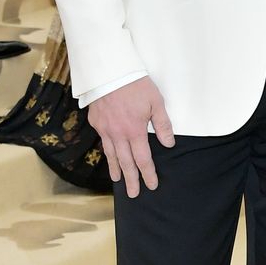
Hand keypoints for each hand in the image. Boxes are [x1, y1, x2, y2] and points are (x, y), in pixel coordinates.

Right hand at [87, 77, 174, 196]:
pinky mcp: (96, 121)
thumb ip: (162, 125)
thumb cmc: (136, 84)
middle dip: (131, 180)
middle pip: (125, 163)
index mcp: (134, 131)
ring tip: (118, 181)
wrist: (109, 70)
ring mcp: (104, 128)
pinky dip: (107, 152)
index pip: (142, 159)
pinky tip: (110, 156)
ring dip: (116, 169)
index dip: (148, 174)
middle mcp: (117, 134)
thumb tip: (169, 144)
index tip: (152, 185)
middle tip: (134, 194)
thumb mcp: (156, 102)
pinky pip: (103, 141)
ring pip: (111, 154)